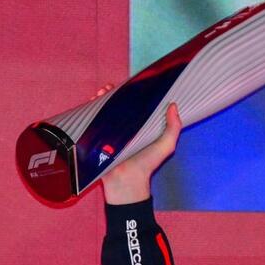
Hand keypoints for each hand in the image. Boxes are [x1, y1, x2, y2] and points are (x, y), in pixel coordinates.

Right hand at [93, 83, 182, 204]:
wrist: (126, 181)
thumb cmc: (147, 164)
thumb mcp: (166, 146)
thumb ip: (173, 128)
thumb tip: (174, 106)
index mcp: (142, 126)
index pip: (138, 105)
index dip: (135, 93)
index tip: (134, 83)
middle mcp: (127, 127)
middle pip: (119, 105)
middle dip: (115, 93)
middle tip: (113, 87)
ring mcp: (111, 131)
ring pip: (105, 110)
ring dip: (102, 99)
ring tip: (102, 92)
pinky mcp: (98, 137)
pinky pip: (93, 120)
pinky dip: (91, 110)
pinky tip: (92, 102)